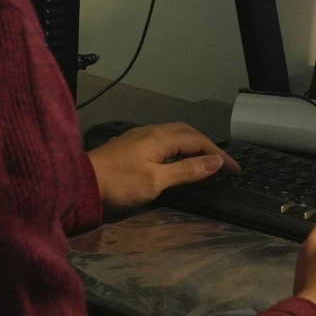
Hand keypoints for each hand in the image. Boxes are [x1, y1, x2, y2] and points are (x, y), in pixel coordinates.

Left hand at [87, 122, 239, 212]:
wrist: (81, 184)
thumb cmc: (119, 184)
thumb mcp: (156, 181)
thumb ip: (186, 170)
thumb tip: (214, 162)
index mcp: (159, 138)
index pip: (197, 141)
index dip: (218, 154)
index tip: (235, 168)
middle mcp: (150, 131)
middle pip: (186, 132)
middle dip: (207, 145)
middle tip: (222, 162)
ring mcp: (138, 137)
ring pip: (173, 133)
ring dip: (192, 144)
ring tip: (204, 159)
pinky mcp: (129, 145)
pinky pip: (162, 139)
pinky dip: (177, 147)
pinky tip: (176, 158)